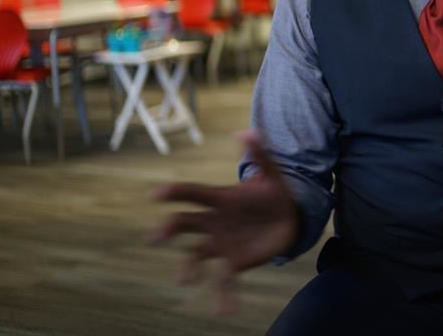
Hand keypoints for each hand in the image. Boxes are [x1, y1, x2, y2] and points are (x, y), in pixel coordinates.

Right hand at [150, 132, 299, 313]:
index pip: (192, 193)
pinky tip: (224, 310)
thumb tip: (248, 130)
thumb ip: (260, 154)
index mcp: (219, 199)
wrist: (287, 219)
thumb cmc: (273, 193)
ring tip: (186, 278)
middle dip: (168, 229)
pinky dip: (223, 296)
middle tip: (155, 236)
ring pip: (196, 256)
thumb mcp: (271, 173)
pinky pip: (224, 281)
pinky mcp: (233, 262)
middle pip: (184, 224)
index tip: (157, 195)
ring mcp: (220, 244)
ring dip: (189, 267)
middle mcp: (212, 223)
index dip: (174, 193)